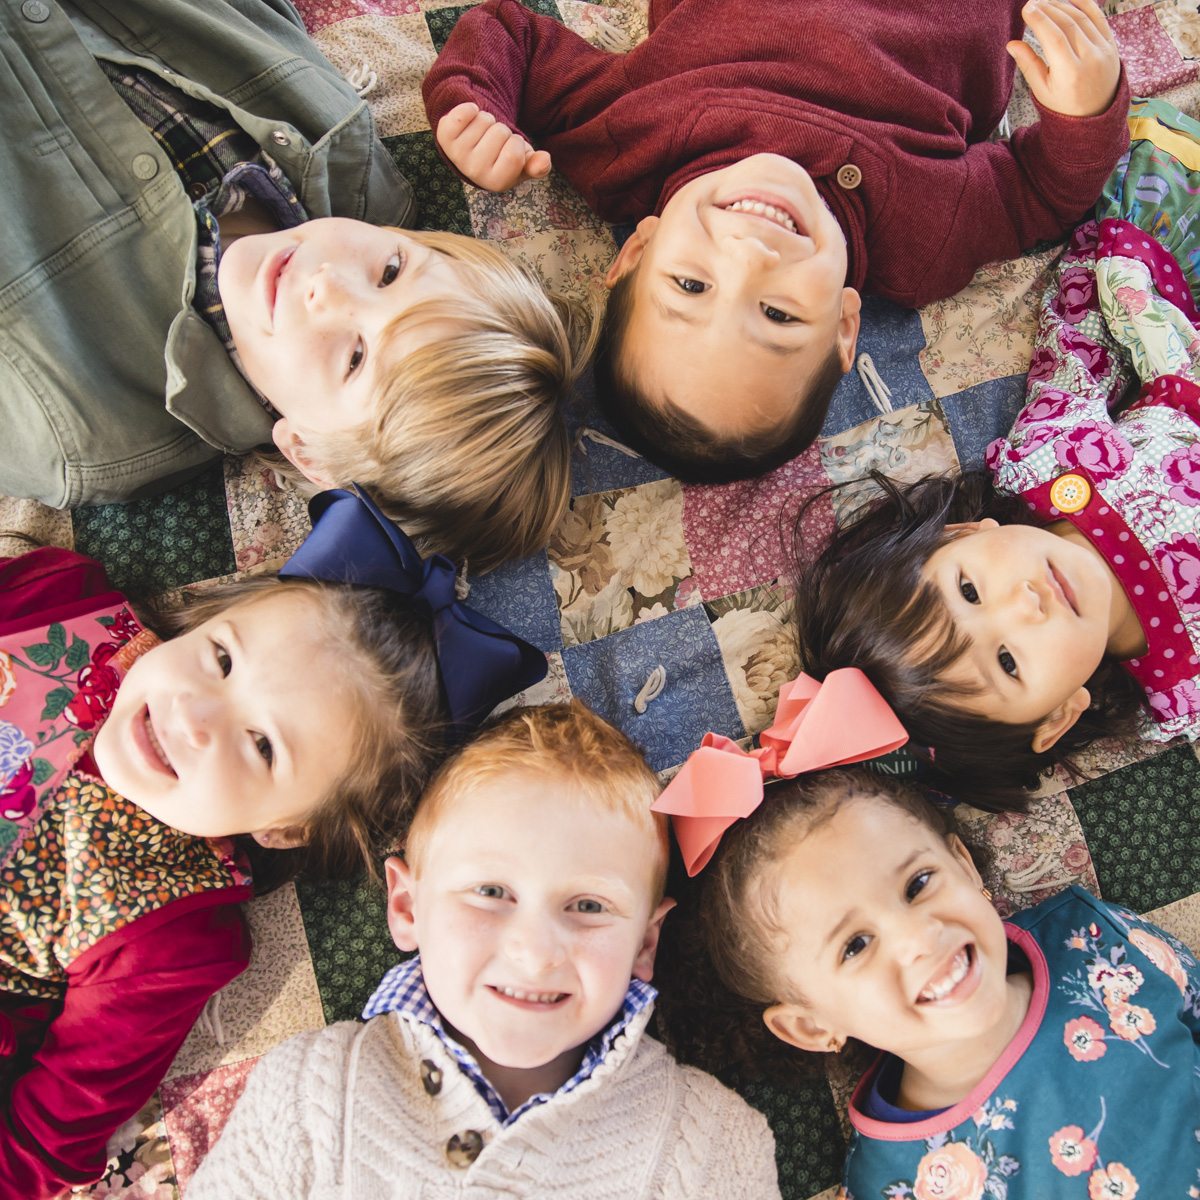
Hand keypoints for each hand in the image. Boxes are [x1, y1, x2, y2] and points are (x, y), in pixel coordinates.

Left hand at [435, 101, 552, 191]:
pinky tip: (469, 121)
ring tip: (483, 134)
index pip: (515, 153)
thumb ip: (537, 166)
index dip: (518, 143)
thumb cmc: (502, 156)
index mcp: (496, 182)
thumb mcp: (523, 164)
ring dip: (487, 120)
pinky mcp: (444, 136)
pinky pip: (463, 112)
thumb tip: (544, 160)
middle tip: (494, 141)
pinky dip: (470, 109)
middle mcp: (474, 172)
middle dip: (502, 130)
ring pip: (485, 119)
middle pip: (501, 132)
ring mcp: (458, 154)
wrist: (472, 148)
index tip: (511, 149)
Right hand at [1008, 0, 1120, 117]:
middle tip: (1033, 3)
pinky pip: (1099, 17)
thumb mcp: (1042, 91)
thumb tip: (1012, 44)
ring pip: (1082, 18)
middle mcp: (1090, 59)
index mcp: (1070, 73)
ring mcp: (1104, 50)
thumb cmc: (1064, 105)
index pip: (1053, 38)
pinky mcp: (1111, 44)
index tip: (1026, 9)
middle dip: (1048, 9)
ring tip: (1046, 2)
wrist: (1096, 115)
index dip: (1039, 20)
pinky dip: (1085, 4)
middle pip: (1068, 24)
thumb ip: (1028, 65)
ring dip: (1063, 5)